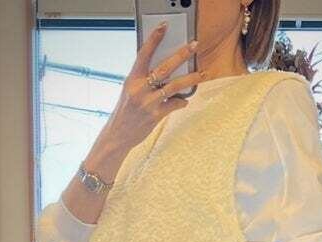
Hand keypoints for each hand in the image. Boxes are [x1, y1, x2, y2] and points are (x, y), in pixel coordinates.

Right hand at [103, 23, 202, 155]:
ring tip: (202, 73)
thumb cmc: (126, 110)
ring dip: (190, 78)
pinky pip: (174, 104)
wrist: (119, 134)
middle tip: (194, 46)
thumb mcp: (130, 90)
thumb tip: (167, 70)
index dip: (154, 39)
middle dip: (181, 55)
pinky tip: (184, 101)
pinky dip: (181, 102)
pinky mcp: (155, 116)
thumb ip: (144, 79)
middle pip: (164, 68)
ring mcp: (148, 103)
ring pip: (174, 86)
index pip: (143, 54)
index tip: (164, 27)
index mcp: (132, 79)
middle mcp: (140, 89)